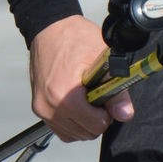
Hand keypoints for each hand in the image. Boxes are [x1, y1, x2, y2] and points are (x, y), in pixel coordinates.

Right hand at [29, 14, 132, 141]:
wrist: (49, 27)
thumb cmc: (74, 38)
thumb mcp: (102, 59)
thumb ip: (116, 91)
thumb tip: (125, 114)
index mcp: (63, 95)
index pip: (94, 126)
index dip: (106, 113)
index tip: (105, 97)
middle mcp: (48, 106)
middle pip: (84, 133)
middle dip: (96, 118)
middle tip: (97, 95)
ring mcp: (41, 108)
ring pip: (72, 134)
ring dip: (84, 122)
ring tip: (86, 97)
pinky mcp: (38, 107)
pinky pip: (59, 128)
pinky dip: (71, 122)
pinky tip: (77, 103)